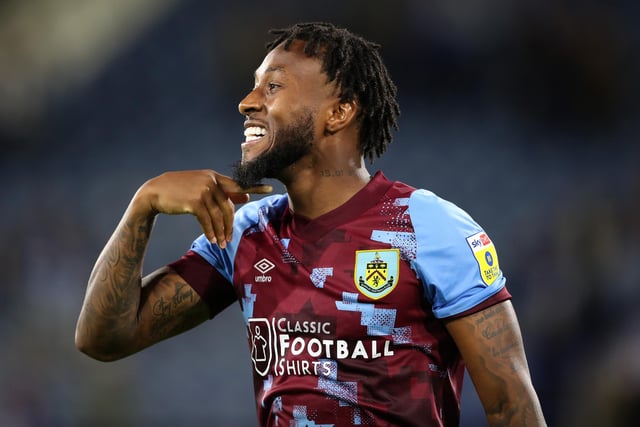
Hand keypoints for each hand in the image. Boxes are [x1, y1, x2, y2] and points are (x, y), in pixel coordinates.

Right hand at [134, 170, 271, 247]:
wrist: (154, 192)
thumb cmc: (178, 191)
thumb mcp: (202, 187)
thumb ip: (222, 191)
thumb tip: (245, 196)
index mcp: (214, 176)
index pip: (238, 182)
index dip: (255, 186)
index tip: (270, 188)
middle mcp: (211, 181)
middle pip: (228, 207)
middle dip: (230, 225)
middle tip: (229, 239)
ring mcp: (203, 190)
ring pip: (218, 216)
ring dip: (220, 232)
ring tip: (221, 244)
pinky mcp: (195, 201)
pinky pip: (207, 221)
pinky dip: (210, 232)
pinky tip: (211, 240)